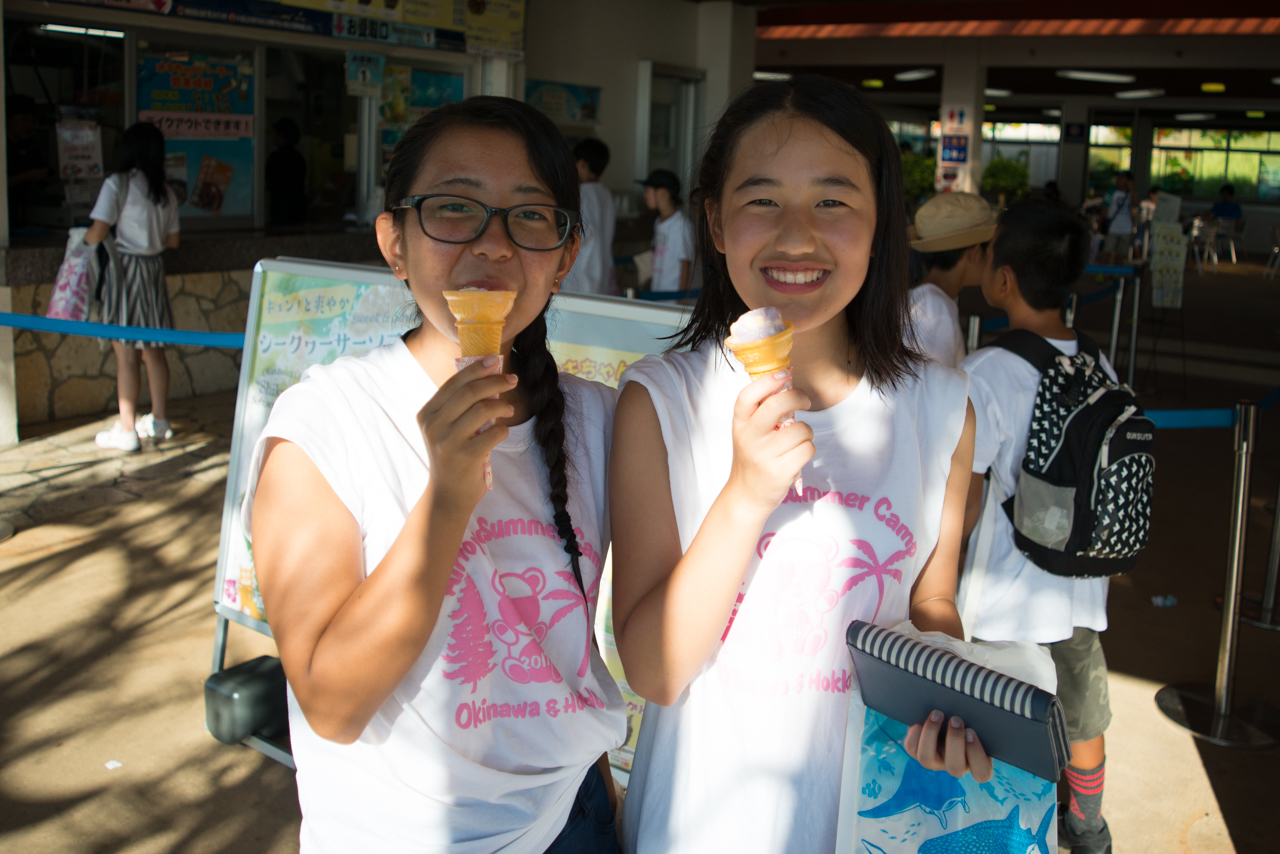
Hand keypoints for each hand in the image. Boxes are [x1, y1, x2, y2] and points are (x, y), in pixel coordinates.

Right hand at [417, 354, 515, 510]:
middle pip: (469, 392)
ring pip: (482, 409)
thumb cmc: (452, 456)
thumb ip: (459, 405)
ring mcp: (447, 442)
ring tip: (509, 408)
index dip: (476, 368)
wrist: (447, 495)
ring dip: (502, 405)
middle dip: (495, 382)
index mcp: (427, 414)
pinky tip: (502, 431)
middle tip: (512, 379)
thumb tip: (488, 375)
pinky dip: (502, 429)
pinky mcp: (465, 457)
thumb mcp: (446, 428)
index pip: (454, 383)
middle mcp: (433, 426)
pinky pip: (493, 433)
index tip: (496, 359)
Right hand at [724, 370, 813, 512]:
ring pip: (801, 429)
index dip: (768, 381)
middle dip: (798, 397)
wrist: (746, 495)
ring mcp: (763, 456)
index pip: (748, 396)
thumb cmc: (752, 459)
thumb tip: (786, 384)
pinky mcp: (779, 472)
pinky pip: (807, 449)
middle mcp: (749, 438)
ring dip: (807, 432)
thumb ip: (761, 413)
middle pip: (777, 405)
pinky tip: (797, 456)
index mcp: (740, 424)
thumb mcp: (748, 433)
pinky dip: (808, 450)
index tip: (784, 374)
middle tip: (805, 401)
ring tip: (797, 441)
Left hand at [905, 710, 992, 782]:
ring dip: (931, 735)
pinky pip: (911, 748)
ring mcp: (935, 760)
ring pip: (927, 759)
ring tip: (938, 714)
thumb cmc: (972, 713)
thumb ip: (985, 715)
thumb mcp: (982, 716)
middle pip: (954, 768)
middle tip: (956, 719)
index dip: (976, 754)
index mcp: (977, 762)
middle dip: (954, 742)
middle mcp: (955, 765)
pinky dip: (915, 733)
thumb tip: (1001, 694)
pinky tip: (920, 718)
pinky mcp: (917, 751)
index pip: (982, 773)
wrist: (947, 710)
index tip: (972, 731)